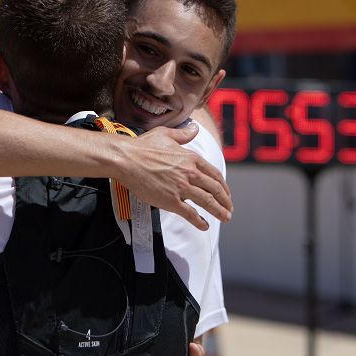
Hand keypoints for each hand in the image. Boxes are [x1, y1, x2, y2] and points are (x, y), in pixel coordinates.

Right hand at [115, 124, 232, 228]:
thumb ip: (183, 134)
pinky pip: (190, 214)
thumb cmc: (143, 146)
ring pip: (207, 202)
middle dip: (225, 201)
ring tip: (225, 217)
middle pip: (215, 189)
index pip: (214, 174)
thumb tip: (195, 128)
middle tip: (229, 208)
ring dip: (219, 211)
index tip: (226, 193)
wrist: (126, 159)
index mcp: (191, 158)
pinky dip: (199, 221)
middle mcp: (190, 173)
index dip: (223, 185)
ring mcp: (181, 188)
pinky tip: (204, 226)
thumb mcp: (166, 134)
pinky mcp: (171, 201)